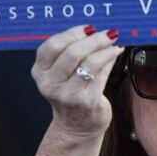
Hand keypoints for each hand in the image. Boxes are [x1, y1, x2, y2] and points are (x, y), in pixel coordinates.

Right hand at [31, 25, 122, 140]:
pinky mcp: (87, 102)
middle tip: (108, 33)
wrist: (76, 126)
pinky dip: (110, 59)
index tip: (89, 28)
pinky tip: (116, 52)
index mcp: (40, 72)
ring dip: (105, 48)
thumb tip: (96, 29)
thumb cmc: (71, 92)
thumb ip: (74, 50)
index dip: (72, 33)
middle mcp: (50, 84)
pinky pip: (101, 74)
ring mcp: (68, 95)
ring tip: (113, 42)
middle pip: (72, 53)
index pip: (52, 46)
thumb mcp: (63, 72)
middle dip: (93, 39)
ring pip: (89, 62)